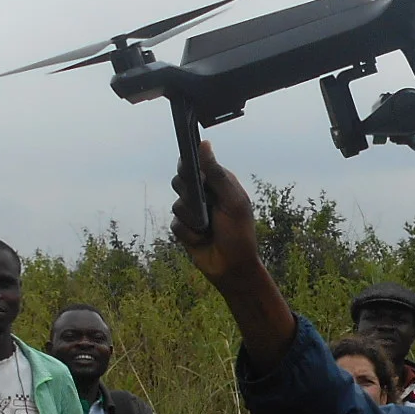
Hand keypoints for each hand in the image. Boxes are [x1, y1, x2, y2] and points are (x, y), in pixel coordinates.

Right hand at [169, 139, 261, 283]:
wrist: (232, 268)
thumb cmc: (239, 234)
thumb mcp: (232, 201)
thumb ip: (216, 173)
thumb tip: (204, 145)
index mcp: (219, 184)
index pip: (197, 164)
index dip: (189, 165)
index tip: (187, 169)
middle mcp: (204, 195)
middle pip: (181, 181)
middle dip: (189, 194)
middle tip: (204, 204)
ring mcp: (193, 212)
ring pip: (177, 204)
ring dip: (192, 218)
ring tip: (207, 228)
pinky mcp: (185, 229)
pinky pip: (175, 224)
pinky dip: (188, 233)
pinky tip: (201, 239)